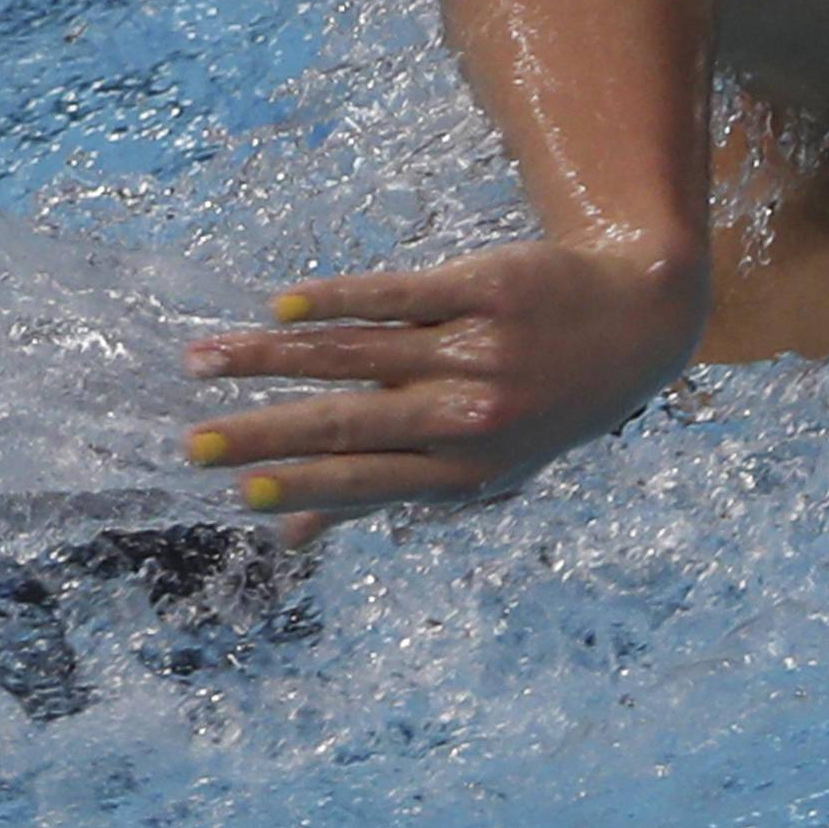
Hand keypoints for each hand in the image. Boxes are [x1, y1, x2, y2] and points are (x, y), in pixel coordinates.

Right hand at [180, 238, 711, 545]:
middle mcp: (471, 414)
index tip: (236, 491)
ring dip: (271, 358)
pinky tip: (281, 305)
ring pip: (357, 355)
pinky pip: (396, 293)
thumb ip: (382, 493)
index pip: (366, 481)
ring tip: (203, 359)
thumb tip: (290, 540)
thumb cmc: (539, 403)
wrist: (636, 319)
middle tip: (193, 443)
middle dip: (266, 434)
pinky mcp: (483, 288)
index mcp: (465, 470)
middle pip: (350, 423)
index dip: (302, 487)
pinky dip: (335, 300)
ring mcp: (477, 350)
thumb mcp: (478, 465)